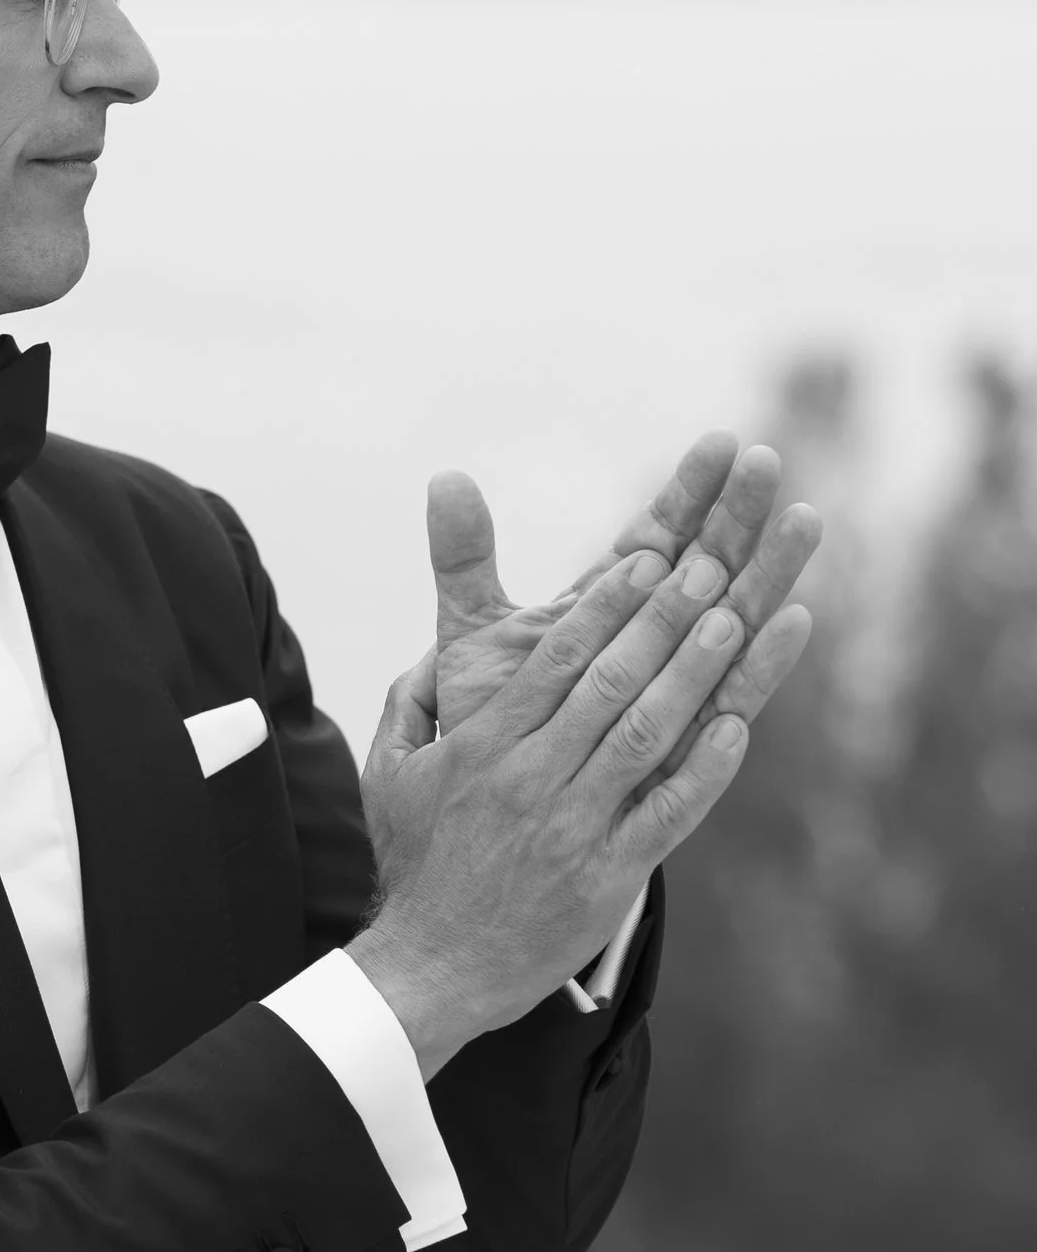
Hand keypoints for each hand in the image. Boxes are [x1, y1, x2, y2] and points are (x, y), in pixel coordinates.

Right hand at [350, 546, 788, 1073]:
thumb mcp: (390, 775)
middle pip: (607, 683)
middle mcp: (531, 779)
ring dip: (692, 674)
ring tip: (736, 620)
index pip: (553, 661)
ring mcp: (573, 828)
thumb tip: (433, 647)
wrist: (431, 969)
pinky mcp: (607, 877)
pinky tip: (737, 728)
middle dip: (662, 618)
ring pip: (643, 736)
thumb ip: (409, 704)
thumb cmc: (416, 867)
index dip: (605, 607)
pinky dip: (704, 771)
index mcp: (484, 747)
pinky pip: (666, 815)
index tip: (648, 560)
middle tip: (712, 566)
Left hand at [427, 434, 819, 760]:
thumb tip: (445, 475)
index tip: (719, 440)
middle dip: (738, 513)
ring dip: (770, 574)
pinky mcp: (688, 753)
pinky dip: (761, 665)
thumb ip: (465, 556)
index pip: (661, 533)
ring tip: (806, 520)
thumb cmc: (490, 716)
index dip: (689, 489)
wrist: (493, 811)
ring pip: (737, 627)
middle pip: (710, 567)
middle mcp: (659, 646)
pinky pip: (732, 702)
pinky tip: (794, 621)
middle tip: (767, 458)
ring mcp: (680, 697)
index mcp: (613, 606)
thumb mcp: (472, 631)